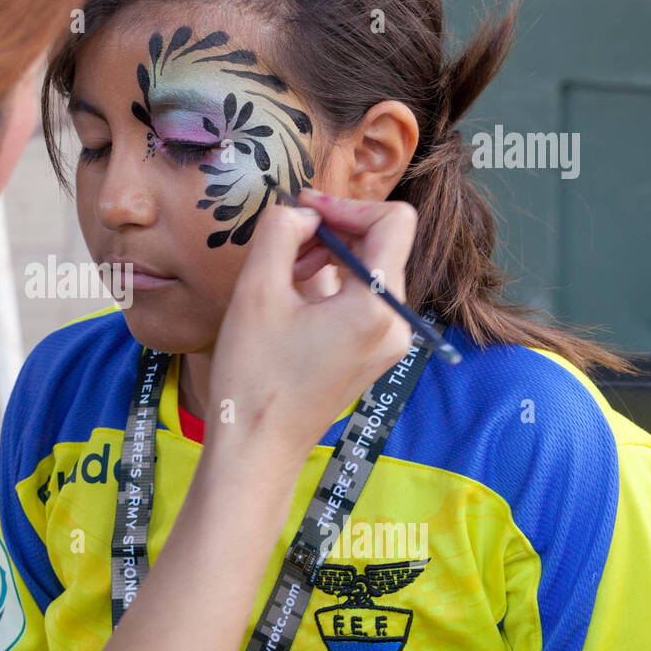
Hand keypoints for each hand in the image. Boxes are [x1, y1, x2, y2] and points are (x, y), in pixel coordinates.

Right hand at [207, 190, 417, 447]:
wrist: (257, 446)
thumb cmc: (255, 374)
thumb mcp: (257, 290)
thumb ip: (280, 232)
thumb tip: (303, 214)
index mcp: (378, 306)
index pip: (393, 221)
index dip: (347, 204)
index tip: (305, 211)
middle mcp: (395, 325)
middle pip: (380, 247)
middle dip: (331, 235)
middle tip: (282, 246)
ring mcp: (387, 345)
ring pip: (368, 275)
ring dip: (326, 263)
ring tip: (280, 279)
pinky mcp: (371, 358)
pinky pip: (361, 304)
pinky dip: (329, 291)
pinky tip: (289, 307)